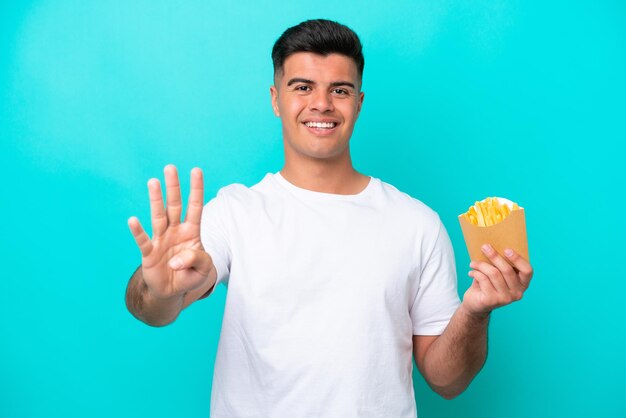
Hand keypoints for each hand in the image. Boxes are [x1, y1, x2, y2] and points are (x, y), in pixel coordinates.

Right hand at [128, 165, 212, 299]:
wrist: (173, 291)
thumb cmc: (190, 275)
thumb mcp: (203, 269)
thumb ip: (197, 260)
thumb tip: (176, 261)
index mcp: (191, 232)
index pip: (195, 207)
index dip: (196, 190)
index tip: (196, 170)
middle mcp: (175, 231)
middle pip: (174, 206)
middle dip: (173, 187)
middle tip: (170, 167)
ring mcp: (161, 240)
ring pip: (158, 216)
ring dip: (156, 199)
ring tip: (153, 181)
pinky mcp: (149, 253)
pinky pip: (143, 241)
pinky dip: (138, 232)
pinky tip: (133, 220)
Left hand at [462, 244, 533, 317]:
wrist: (476, 304)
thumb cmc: (488, 284)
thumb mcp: (497, 274)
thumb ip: (500, 264)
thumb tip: (492, 245)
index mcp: (522, 284)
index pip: (527, 271)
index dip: (518, 259)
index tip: (506, 249)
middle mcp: (517, 293)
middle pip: (507, 270)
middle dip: (494, 256)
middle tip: (484, 247)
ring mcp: (505, 298)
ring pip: (494, 273)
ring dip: (481, 265)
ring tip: (473, 263)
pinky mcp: (492, 300)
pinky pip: (483, 280)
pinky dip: (475, 273)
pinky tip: (471, 272)